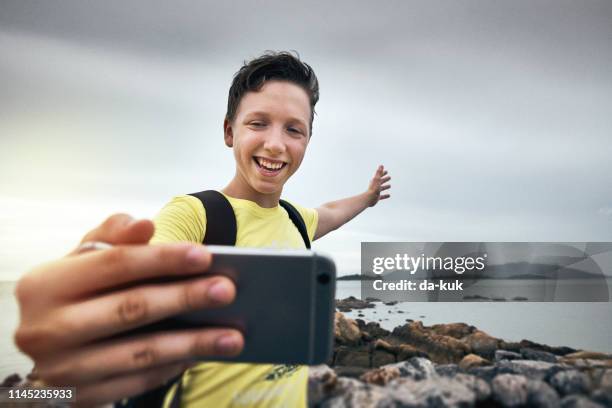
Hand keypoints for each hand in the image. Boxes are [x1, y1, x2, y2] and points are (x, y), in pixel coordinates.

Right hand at [14, 214, 243, 406]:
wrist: (37, 345)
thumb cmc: (71, 292)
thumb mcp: (81, 258)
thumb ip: (112, 235)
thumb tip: (144, 226)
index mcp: (45, 284)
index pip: (114, 264)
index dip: (162, 259)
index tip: (206, 255)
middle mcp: (46, 329)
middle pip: (130, 309)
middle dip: (184, 298)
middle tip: (227, 290)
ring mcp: (63, 369)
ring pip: (140, 353)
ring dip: (192, 343)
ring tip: (233, 336)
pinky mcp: (80, 397)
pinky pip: (138, 382)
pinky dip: (174, 367)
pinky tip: (202, 354)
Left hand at [366, 165, 390, 206]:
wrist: (369, 198)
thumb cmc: (373, 188)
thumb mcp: (377, 179)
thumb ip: (379, 172)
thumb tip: (381, 165)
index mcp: (375, 181)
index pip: (379, 176)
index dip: (383, 173)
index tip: (386, 171)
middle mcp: (375, 186)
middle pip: (381, 182)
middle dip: (385, 179)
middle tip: (389, 177)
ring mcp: (376, 192)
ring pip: (382, 188)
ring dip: (385, 187)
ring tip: (389, 185)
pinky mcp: (377, 198)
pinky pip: (382, 196)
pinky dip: (385, 195)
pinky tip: (389, 195)